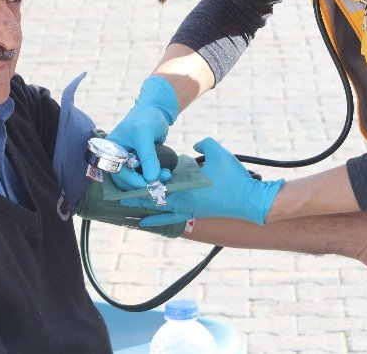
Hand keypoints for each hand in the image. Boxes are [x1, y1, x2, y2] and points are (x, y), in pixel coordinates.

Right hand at [107, 76, 177, 183]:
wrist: (156, 110)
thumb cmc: (146, 118)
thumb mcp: (145, 135)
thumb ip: (148, 156)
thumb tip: (152, 178)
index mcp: (111, 150)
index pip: (117, 172)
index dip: (132, 181)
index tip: (148, 184)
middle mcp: (117, 157)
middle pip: (125, 180)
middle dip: (142, 183)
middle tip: (160, 183)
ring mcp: (128, 160)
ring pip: (135, 180)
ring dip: (150, 182)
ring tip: (165, 176)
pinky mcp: (139, 162)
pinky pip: (144, 175)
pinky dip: (154, 177)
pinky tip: (165, 174)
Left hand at [121, 138, 283, 225]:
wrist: (250, 201)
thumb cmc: (235, 177)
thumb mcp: (218, 152)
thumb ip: (204, 143)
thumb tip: (194, 145)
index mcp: (185, 185)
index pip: (155, 182)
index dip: (139, 178)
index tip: (124, 175)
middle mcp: (183, 200)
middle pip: (151, 197)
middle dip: (134, 193)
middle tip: (115, 191)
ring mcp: (188, 209)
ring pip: (158, 209)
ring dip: (141, 206)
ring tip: (123, 205)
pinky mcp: (194, 214)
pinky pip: (170, 218)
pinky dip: (156, 220)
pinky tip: (144, 223)